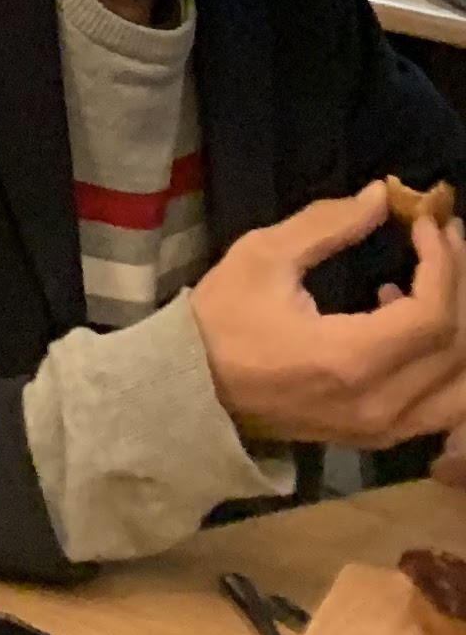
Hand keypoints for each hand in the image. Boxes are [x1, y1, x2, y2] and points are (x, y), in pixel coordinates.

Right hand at [193, 184, 465, 447]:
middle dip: (457, 283)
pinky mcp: (380, 437)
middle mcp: (380, 405)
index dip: (442, 263)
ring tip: (436, 280)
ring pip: (461, 388)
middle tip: (443, 237)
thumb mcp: (264, 257)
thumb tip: (381, 196)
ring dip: (460, 329)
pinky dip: (445, 363)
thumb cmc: (224, 318)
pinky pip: (440, 406)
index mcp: (350, 359)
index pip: (432, 315)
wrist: (196, 391)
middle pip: (457, 348)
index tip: (426, 222)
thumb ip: (327, 225)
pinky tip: (408, 319)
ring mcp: (383, 429)